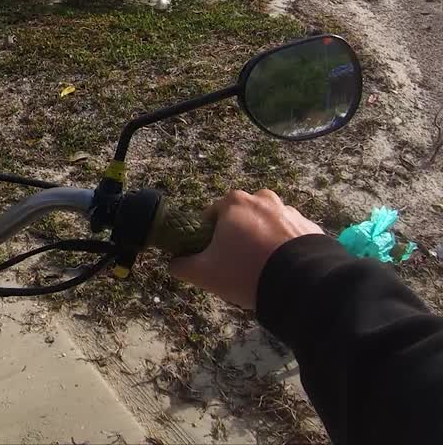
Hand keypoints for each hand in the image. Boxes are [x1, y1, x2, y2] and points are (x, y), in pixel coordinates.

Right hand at [169, 188, 322, 309]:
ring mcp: (290, 211)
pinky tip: (284, 269)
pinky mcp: (312, 227)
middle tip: (239, 263)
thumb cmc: (246, 272)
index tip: (214, 256)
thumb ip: (181, 265)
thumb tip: (173, 263)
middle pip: (242, 217)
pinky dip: (286, 247)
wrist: (302, 285)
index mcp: (234, 202)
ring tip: (264, 268)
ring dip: (264, 239)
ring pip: (268, 224)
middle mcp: (263, 199)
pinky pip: (292, 235)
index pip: (212, 215)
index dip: (209, 236)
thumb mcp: (204, 273)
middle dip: (239, 235)